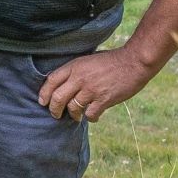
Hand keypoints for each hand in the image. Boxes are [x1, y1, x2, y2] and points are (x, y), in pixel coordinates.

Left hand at [37, 44, 161, 122]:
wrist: (135, 62)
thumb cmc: (112, 60)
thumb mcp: (88, 60)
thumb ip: (76, 71)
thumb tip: (64, 84)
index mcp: (74, 66)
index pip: (51, 81)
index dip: (44, 93)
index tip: (43, 101)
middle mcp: (80, 78)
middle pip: (58, 98)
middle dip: (54, 109)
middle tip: (55, 114)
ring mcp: (91, 90)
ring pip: (73, 108)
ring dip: (73, 115)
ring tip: (76, 116)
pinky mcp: (104, 99)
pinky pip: (91, 114)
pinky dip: (90, 117)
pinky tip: (93, 116)